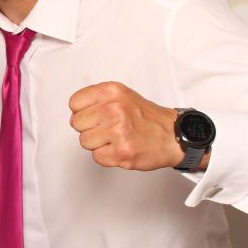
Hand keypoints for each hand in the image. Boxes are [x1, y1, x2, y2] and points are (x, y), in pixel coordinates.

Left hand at [68, 81, 182, 170]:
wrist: (173, 135)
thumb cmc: (146, 117)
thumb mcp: (121, 95)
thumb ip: (95, 99)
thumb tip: (74, 113)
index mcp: (111, 91)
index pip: (74, 103)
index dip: (82, 111)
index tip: (95, 115)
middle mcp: (114, 109)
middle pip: (76, 123)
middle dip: (90, 128)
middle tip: (108, 128)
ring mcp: (118, 131)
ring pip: (84, 141)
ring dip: (98, 143)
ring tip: (116, 138)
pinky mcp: (122, 152)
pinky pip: (97, 157)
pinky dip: (107, 156)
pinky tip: (120, 148)